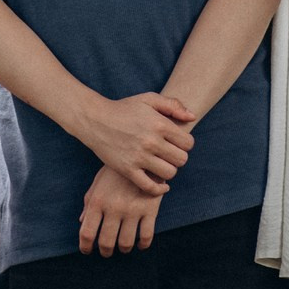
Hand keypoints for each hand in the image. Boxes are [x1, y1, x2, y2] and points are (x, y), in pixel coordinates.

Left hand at [79, 165, 163, 255]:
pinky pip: (146, 236)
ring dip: (124, 249)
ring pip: (126, 242)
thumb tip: (82, 222)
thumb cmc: (116, 170)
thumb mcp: (99, 182)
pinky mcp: (150, 209)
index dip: (85, 246)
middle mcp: (114, 207)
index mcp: (98, 201)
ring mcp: (133, 209)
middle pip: (107, 242)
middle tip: (107, 251)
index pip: (87, 233)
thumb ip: (89, 202)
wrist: (143, 153)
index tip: (87, 250)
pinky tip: (141, 244)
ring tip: (123, 247)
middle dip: (105, 251)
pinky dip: (143, 245)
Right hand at [80, 92, 194, 193]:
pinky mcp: (128, 170)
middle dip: (178, 157)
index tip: (177, 143)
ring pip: (169, 173)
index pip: (188, 143)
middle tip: (169, 154)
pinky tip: (161, 184)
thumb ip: (173, 105)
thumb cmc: (124, 108)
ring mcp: (139, 157)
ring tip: (162, 164)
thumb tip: (192, 117)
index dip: (186, 144)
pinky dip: (159, 189)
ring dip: (169, 170)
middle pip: (181, 159)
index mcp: (159, 124)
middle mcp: (151, 141)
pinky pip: (150, 187)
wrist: (95, 120)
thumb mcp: (148, 99)